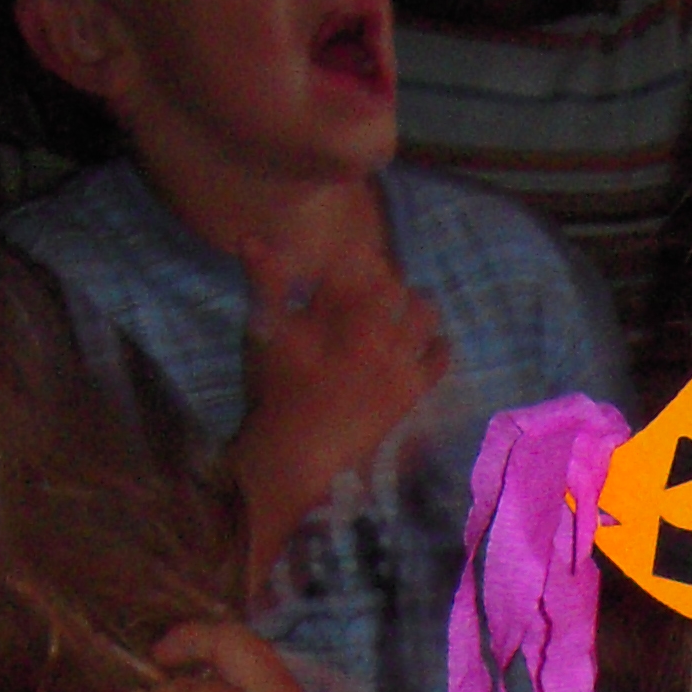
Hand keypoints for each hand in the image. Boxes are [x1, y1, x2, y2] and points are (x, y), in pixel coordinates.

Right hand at [230, 237, 448, 574]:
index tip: (349, 264)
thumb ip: (267, 282)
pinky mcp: (413, 389)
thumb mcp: (265, 331)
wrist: (298, 452)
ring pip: (423, 310)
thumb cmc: (276, 390)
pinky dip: (436, 343)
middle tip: (372, 288)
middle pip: (394, 281)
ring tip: (399, 311)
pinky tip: (423, 343)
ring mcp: (398, 359)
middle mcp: (373, 328)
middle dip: (384, 279)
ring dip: (413, 303)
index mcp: (334, 308)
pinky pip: (440, 355)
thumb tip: (251, 238)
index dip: (357, 255)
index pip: (359, 259)